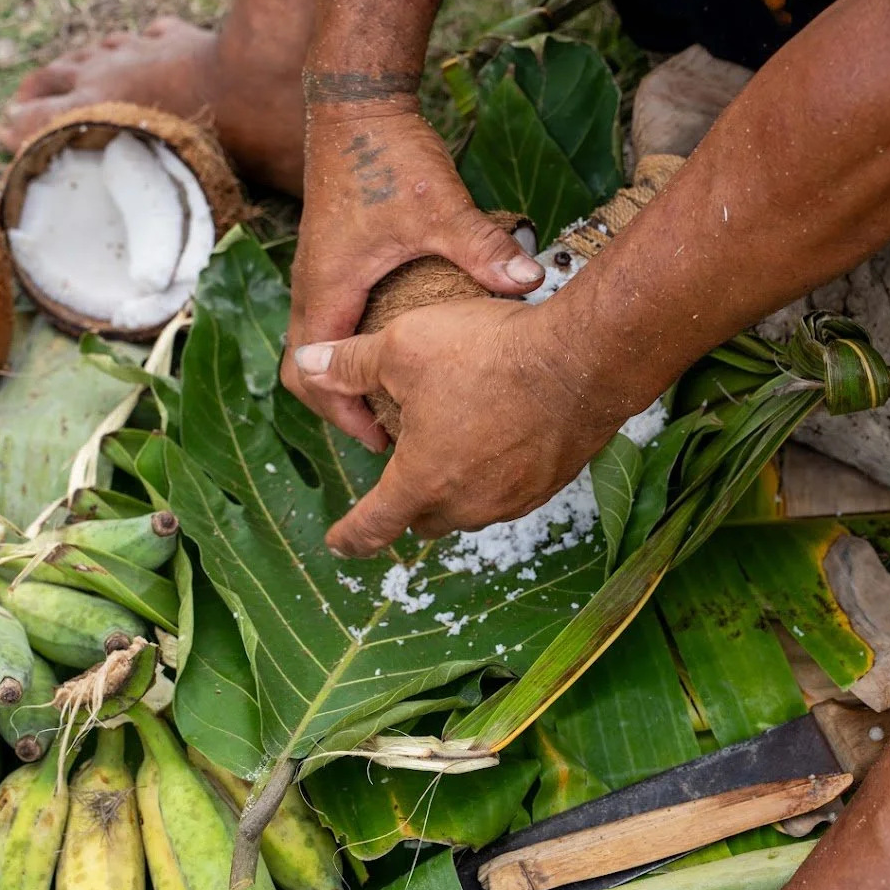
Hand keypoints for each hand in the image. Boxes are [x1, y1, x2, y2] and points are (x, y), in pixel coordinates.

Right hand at [281, 103, 543, 448]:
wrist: (357, 105)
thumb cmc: (388, 155)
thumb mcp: (441, 208)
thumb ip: (482, 248)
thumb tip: (529, 281)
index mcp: (329, 287)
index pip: (314, 373)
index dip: (342, 414)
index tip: (383, 441)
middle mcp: (314, 285)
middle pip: (305, 369)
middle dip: (340, 407)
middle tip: (390, 432)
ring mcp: (320, 272)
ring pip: (316, 345)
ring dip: (346, 378)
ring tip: (395, 404)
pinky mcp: (333, 257)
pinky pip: (330, 319)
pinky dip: (353, 347)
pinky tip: (398, 352)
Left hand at [293, 295, 624, 556]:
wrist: (583, 360)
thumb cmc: (489, 354)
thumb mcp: (403, 345)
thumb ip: (350, 363)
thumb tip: (307, 366)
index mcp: (421, 481)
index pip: (373, 526)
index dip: (350, 536)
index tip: (338, 543)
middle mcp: (467, 503)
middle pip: (423, 519)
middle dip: (407, 503)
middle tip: (403, 468)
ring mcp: (512, 498)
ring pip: (469, 506)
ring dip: (455, 485)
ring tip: (454, 441)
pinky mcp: (549, 483)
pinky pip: (508, 491)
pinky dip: (494, 473)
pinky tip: (499, 433)